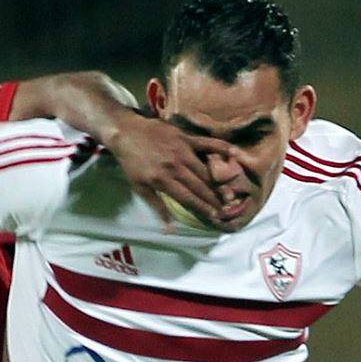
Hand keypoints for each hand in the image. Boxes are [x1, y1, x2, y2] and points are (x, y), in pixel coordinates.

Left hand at [103, 114, 232, 228]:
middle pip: (199, 186)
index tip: (215, 216)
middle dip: (214, 199)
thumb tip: (168, 229)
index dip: (202, 208)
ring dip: (218, 182)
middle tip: (228, 208)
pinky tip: (234, 152)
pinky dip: (220, 146)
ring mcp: (182, 150)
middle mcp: (175, 166)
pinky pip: (206, 142)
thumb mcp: (140, 187)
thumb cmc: (132, 162)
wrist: (126, 132)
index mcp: (163, 180)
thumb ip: (157, 207)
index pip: (187, 198)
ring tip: (230, 192)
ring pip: (204, 169)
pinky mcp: (185, 137)